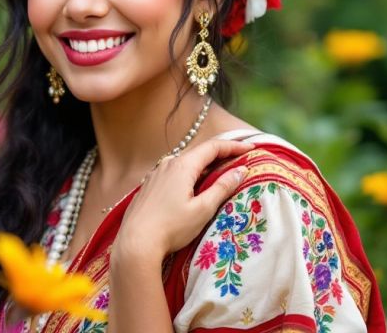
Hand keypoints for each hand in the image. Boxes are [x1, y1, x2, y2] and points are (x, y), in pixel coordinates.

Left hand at [112, 139, 252, 263]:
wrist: (135, 242)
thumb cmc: (171, 227)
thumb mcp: (202, 209)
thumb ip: (222, 188)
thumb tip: (240, 171)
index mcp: (182, 166)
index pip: (212, 147)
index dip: (234, 146)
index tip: (251, 148)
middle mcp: (167, 164)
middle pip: (198, 153)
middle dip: (220, 154)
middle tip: (239, 159)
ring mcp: (155, 175)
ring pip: (185, 163)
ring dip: (205, 165)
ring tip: (221, 172)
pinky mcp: (149, 186)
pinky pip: (174, 173)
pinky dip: (190, 174)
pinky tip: (195, 186)